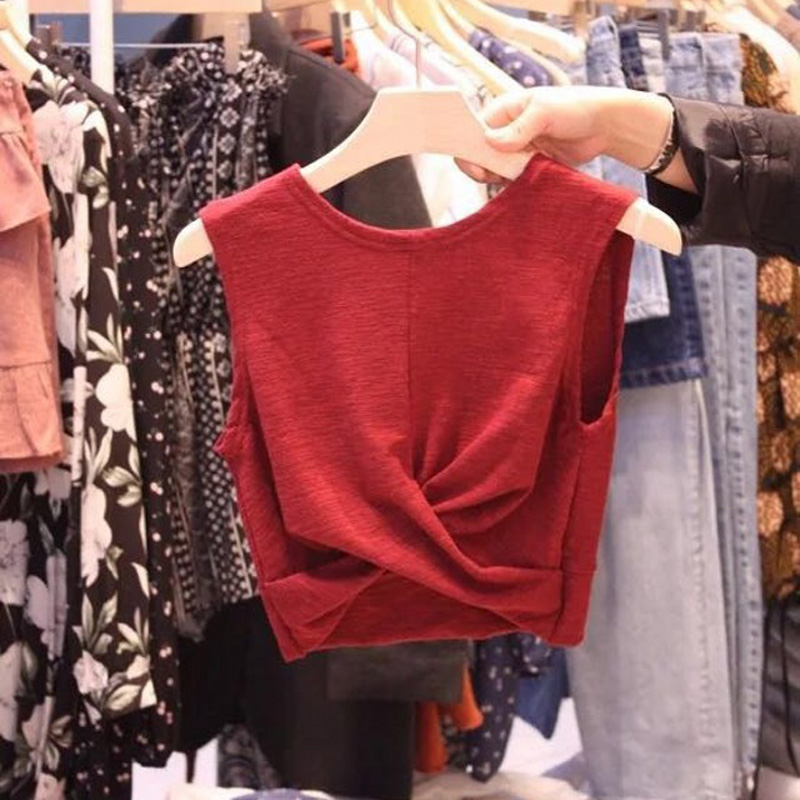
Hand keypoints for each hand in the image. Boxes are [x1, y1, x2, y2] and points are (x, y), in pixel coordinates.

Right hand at [457, 86, 681, 186]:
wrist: (602, 126)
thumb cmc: (575, 107)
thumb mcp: (545, 112)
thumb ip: (519, 128)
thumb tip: (491, 142)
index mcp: (503, 111)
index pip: (473, 132)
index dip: (470, 150)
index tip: (479, 167)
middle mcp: (505, 131)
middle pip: (480, 154)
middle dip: (485, 167)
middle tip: (500, 175)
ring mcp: (515, 150)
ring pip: (495, 170)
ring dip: (502, 176)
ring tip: (522, 172)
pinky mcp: (527, 166)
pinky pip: (512, 179)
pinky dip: (515, 183)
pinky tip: (528, 179)